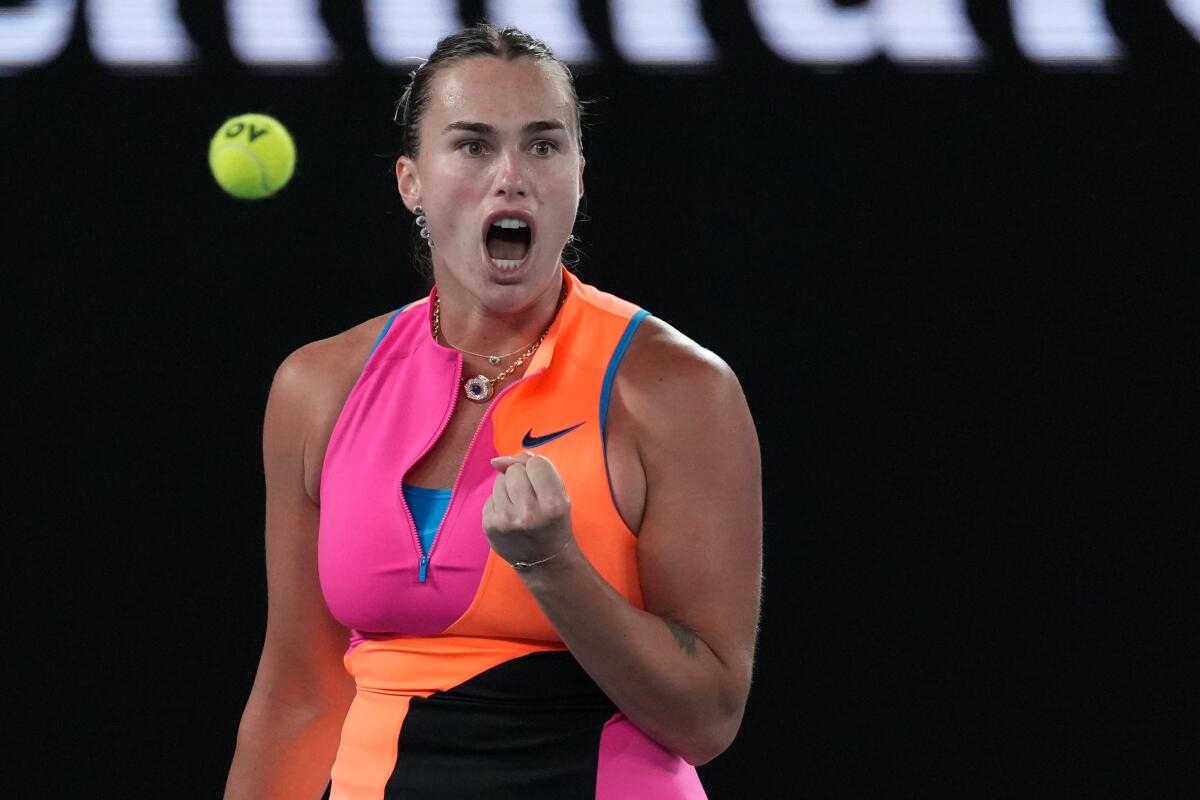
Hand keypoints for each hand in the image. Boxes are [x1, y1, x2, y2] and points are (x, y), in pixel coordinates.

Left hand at [484, 451, 573, 568]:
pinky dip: (500, 501)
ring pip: (500, 480)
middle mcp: (528, 514)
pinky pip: (490, 496)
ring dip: (509, 487)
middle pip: (515, 470)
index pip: (537, 463)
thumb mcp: (559, 495)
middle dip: (522, 477)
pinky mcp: (489, 525)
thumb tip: (497, 460)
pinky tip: (510, 515)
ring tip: (520, 506)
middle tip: (531, 496)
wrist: (544, 561)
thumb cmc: (553, 522)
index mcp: (553, 505)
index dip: (538, 469)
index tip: (542, 482)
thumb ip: (537, 469)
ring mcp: (506, 520)